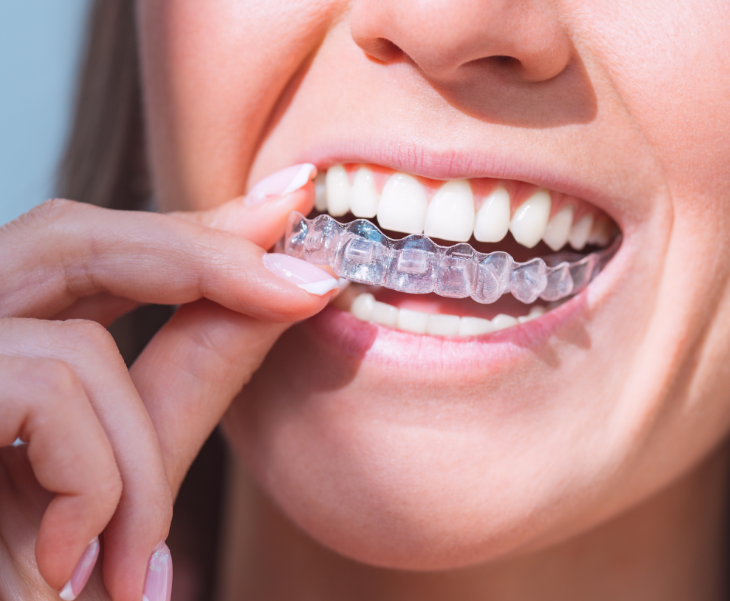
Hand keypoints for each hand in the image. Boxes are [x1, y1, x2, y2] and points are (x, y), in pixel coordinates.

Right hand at [0, 165, 333, 599]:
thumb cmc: (52, 576)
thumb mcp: (130, 467)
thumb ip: (195, 372)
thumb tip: (289, 285)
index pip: (95, 248)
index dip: (193, 227)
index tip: (289, 204)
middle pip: (69, 238)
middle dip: (202, 257)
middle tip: (309, 284)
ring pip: (75, 344)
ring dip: (137, 462)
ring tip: (133, 559)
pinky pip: (48, 392)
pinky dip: (93, 483)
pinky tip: (69, 564)